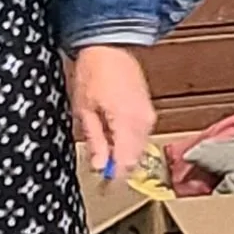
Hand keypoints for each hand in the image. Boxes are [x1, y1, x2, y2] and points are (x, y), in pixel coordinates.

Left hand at [66, 44, 154, 183]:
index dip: (114, 180)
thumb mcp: (85, 110)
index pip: (125, 164)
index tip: (103, 188)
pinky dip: (128, 143)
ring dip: (123, 156)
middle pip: (135, 160)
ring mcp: (149, 116)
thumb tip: (99, 166)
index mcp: (127, 123)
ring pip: (139, 149)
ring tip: (104, 153)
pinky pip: (141, 136)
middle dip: (118, 169)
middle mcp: (143, 122)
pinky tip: (114, 139)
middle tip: (100, 173)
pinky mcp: (148, 111)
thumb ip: (95, 141)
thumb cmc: (94, 71)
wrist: (109, 46)